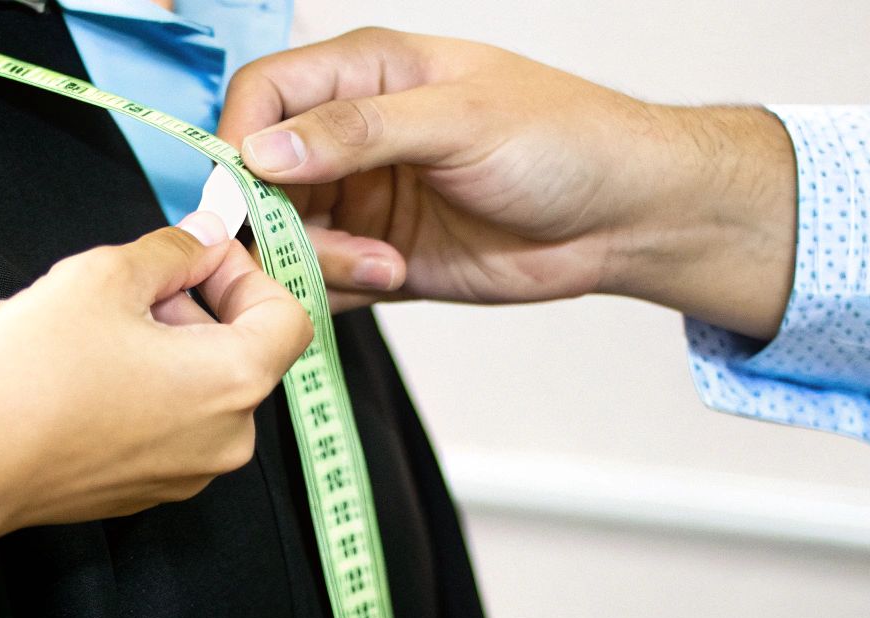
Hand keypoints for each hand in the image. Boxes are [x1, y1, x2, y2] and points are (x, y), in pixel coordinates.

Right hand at [0, 214, 312, 534]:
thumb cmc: (30, 376)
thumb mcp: (103, 277)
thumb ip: (171, 250)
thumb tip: (204, 237)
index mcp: (233, 383)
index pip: (286, 316)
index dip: (245, 273)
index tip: (194, 258)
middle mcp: (225, 439)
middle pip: (240, 352)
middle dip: (192, 307)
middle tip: (127, 288)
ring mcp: (186, 474)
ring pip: (199, 389)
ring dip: (162, 347)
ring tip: (91, 331)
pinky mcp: (145, 491)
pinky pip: (165, 426)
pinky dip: (140, 391)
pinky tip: (78, 377)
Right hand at [217, 29, 796, 337]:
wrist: (627, 216)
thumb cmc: (568, 140)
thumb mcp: (461, 119)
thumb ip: (358, 133)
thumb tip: (266, 149)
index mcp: (367, 75)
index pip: (262, 95)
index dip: (241, 141)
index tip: (251, 188)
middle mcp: (353, 137)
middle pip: (260, 177)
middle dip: (277, 218)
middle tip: (323, 244)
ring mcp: (363, 199)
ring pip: (285, 236)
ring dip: (317, 260)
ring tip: (384, 263)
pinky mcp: (378, 257)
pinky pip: (322, 280)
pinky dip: (336, 290)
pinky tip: (394, 275)